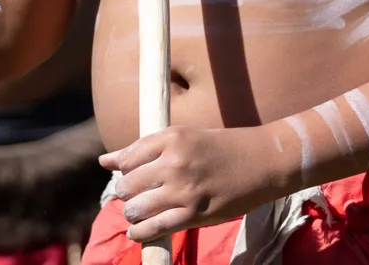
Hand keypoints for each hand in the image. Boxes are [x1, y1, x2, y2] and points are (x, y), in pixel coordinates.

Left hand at [99, 125, 290, 240]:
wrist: (264, 161)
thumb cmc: (224, 147)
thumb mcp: (185, 137)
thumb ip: (145, 148)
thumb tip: (104, 161)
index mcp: (173, 137)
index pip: (127, 158)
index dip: (123, 169)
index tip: (132, 174)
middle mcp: (175, 162)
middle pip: (126, 185)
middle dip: (125, 193)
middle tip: (136, 195)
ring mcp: (184, 190)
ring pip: (136, 208)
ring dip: (132, 213)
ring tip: (139, 211)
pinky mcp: (194, 214)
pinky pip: (154, 228)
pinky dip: (140, 232)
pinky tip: (138, 230)